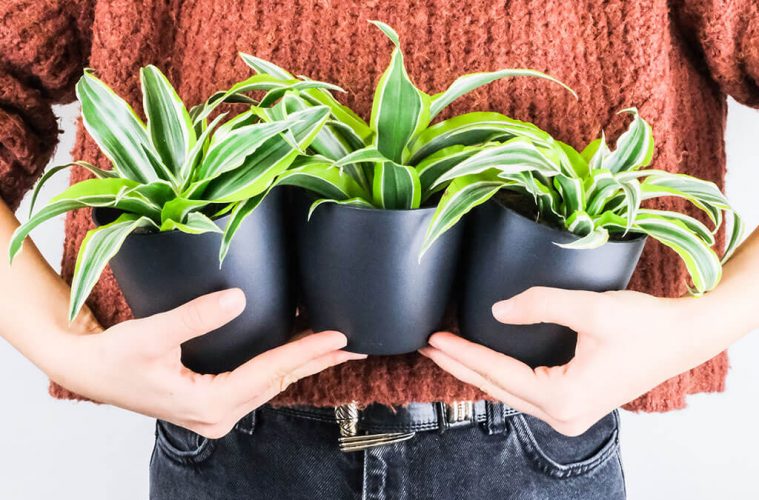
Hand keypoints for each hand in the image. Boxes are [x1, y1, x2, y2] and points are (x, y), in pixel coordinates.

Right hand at [45, 288, 363, 437]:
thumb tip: (239, 298)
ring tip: (336, 344)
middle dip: (318, 360)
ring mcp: (217, 410)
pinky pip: (257, 380)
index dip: (307, 351)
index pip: (271, 373)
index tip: (340, 336)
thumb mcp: (151, 335)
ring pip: (272, 382)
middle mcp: (219, 415)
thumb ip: (195, 316)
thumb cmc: (112, 358)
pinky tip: (296, 348)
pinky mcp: (213, 399)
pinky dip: (280, 363)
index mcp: (209, 404)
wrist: (87, 370)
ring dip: (303, 362)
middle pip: (280, 381)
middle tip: (356, 344)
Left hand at [420, 287, 741, 435]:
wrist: (684, 336)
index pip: (497, 372)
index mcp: (563, 398)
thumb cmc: (645, 325)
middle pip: (497, 387)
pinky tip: (484, 362)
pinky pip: (526, 392)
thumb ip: (541, 304)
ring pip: (509, 392)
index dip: (462, 353)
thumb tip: (499, 310)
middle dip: (461, 365)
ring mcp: (570, 414)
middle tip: (428, 347)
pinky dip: (501, 375)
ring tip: (447, 352)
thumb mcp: (590, 308)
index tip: (434, 338)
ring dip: (477, 371)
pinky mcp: (575, 404)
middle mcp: (563, 415)